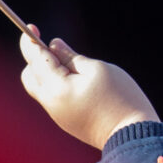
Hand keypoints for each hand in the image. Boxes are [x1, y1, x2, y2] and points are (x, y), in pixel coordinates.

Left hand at [19, 26, 157, 147]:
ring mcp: (58, 115)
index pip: (35, 59)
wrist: (132, 135)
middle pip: (31, 76)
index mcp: (57, 88)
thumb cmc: (119, 99)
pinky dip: (57, 84)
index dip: (30, 41)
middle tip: (56, 48)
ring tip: (73, 65)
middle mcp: (52, 103)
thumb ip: (71, 56)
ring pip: (40, 88)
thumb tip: (54, 46)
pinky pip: (53, 98)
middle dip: (37, 59)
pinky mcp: (67, 121)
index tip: (30, 27)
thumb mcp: (97, 69)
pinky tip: (77, 80)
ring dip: (47, 72)